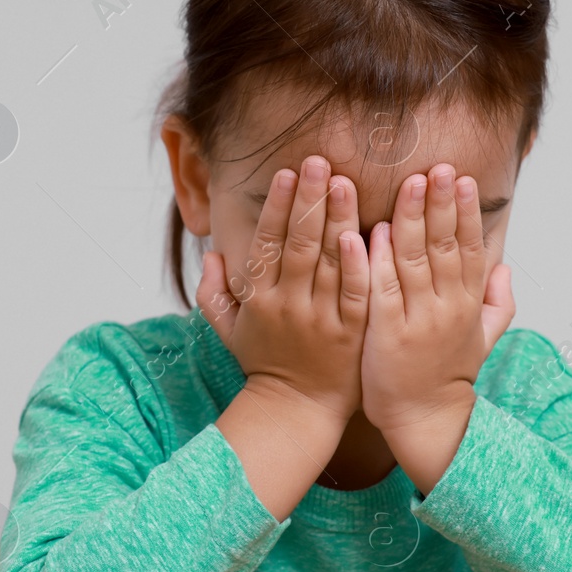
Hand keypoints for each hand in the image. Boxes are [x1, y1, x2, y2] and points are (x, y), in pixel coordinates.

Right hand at [198, 155, 369, 426]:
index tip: (287, 172)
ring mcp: (320, 318)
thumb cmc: (263, 364)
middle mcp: (288, 304)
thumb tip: (211, 255)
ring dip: (335, 219)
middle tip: (319, 161)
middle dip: (308, 199)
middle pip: (298, 243)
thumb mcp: (226, 330)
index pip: (267, 243)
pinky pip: (353, 293)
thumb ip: (211, 292)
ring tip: (343, 182)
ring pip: (327, 261)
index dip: (276, 206)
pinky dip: (356, 265)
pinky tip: (360, 235)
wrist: (296, 410)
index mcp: (259, 298)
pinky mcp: (351, 332)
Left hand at [360, 163, 515, 492]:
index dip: (467, 212)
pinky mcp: (385, 332)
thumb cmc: (446, 376)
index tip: (463, 179)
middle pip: (445, 246)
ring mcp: (416, 319)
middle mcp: (446, 307)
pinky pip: (382, 289)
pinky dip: (378, 258)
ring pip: (414, 259)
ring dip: (412, 218)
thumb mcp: (482, 339)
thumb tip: (506, 267)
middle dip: (441, 204)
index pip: (471, 248)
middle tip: (438, 167)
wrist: (424, 420)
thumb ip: (497, 302)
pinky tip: (374, 229)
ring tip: (411, 183)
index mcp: (468, 304)